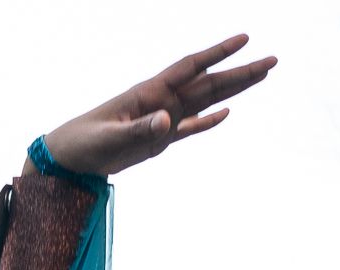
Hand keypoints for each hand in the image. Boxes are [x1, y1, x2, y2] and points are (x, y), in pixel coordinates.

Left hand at [39, 35, 275, 177]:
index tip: (244, 40)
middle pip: (208, 82)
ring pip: (205, 101)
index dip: (217, 53)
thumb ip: (138, 129)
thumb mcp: (109, 138)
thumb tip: (167, 120)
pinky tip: (228, 113)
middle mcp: (160, 101)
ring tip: (261, 76)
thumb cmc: (83, 144)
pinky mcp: (157, 140)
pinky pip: (190, 128)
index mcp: (149, 93)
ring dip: (233, 90)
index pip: (191, 67)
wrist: (66, 160)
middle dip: (240, 71)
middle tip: (272, 60)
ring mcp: (161, 119)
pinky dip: (208, 122)